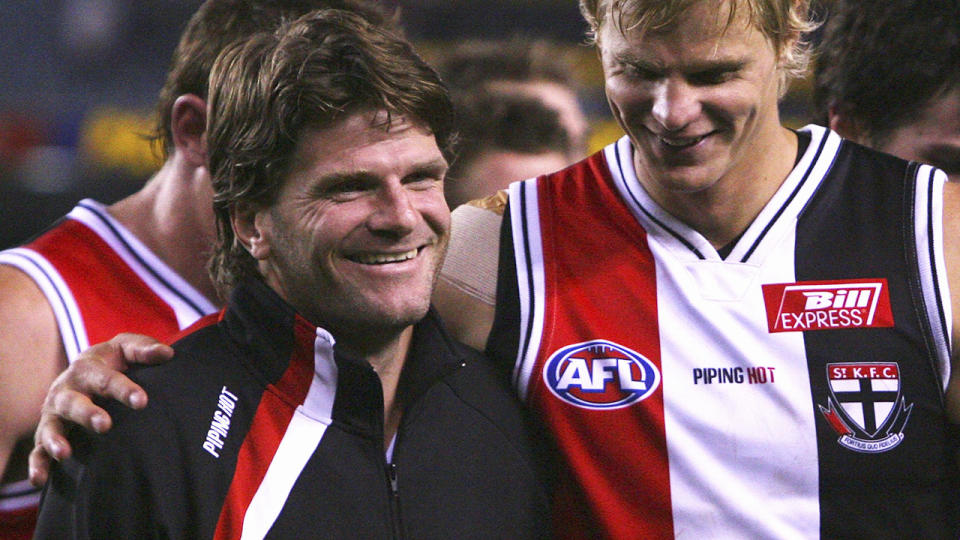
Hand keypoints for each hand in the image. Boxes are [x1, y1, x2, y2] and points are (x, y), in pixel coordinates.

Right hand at [28, 333, 172, 485]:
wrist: (85, 371)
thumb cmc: (113, 360)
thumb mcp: (125, 349)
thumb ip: (143, 349)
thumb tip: (167, 353)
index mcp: (87, 368)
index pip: (106, 379)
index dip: (124, 389)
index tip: (142, 401)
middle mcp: (67, 390)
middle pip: (73, 402)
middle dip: (87, 413)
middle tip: (104, 425)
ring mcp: (55, 413)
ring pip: (51, 426)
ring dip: (56, 439)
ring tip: (65, 453)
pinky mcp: (47, 432)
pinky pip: (37, 451)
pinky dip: (37, 464)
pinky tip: (39, 480)